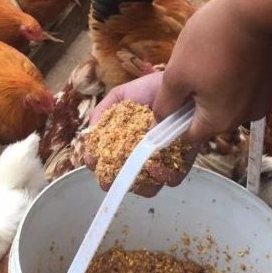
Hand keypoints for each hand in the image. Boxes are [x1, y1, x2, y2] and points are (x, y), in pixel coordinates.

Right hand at [87, 72, 198, 196]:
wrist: (179, 84)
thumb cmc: (148, 90)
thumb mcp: (119, 97)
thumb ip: (101, 113)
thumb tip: (90, 136)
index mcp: (122, 147)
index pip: (105, 166)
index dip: (98, 167)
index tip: (95, 161)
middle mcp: (140, 159)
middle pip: (124, 183)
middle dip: (117, 180)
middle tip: (115, 171)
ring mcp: (161, 164)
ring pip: (147, 188)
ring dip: (139, 183)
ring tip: (138, 166)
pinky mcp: (181, 163)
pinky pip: (172, 179)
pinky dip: (162, 177)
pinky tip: (155, 164)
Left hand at [153, 0, 271, 142]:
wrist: (260, 8)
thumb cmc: (211, 41)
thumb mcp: (176, 74)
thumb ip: (165, 103)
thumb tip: (160, 119)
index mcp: (219, 122)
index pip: (189, 135)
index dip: (175, 120)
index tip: (171, 97)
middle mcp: (244, 118)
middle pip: (211, 119)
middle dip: (197, 101)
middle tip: (190, 72)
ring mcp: (263, 101)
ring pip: (229, 103)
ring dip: (217, 89)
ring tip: (211, 60)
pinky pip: (247, 89)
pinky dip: (236, 79)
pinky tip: (230, 56)